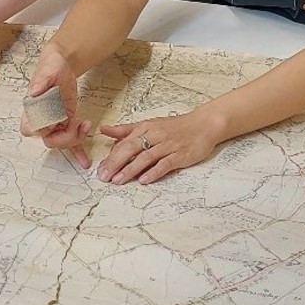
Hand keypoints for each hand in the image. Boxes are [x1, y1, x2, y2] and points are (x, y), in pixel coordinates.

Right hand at [21, 48, 91, 168]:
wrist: (61, 63)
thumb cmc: (50, 65)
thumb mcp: (47, 69)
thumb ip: (41, 81)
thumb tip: (34, 92)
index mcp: (33, 107)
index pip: (30, 128)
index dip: (43, 129)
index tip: (56, 119)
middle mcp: (42, 117)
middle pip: (49, 139)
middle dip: (65, 137)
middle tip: (76, 124)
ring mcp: (55, 121)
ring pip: (60, 142)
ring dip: (75, 139)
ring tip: (85, 125)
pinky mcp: (67, 121)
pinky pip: (70, 139)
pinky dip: (77, 151)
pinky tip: (84, 160)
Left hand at [97, 110, 221, 184]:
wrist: (203, 124)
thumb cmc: (174, 127)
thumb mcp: (149, 124)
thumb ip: (126, 130)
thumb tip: (104, 130)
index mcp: (145, 127)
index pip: (124, 142)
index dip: (111, 156)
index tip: (100, 169)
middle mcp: (155, 135)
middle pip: (131, 148)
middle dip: (116, 163)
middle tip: (104, 177)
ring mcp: (168, 144)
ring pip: (146, 157)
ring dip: (131, 169)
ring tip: (118, 180)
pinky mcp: (180, 154)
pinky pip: (165, 163)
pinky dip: (154, 171)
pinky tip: (144, 180)